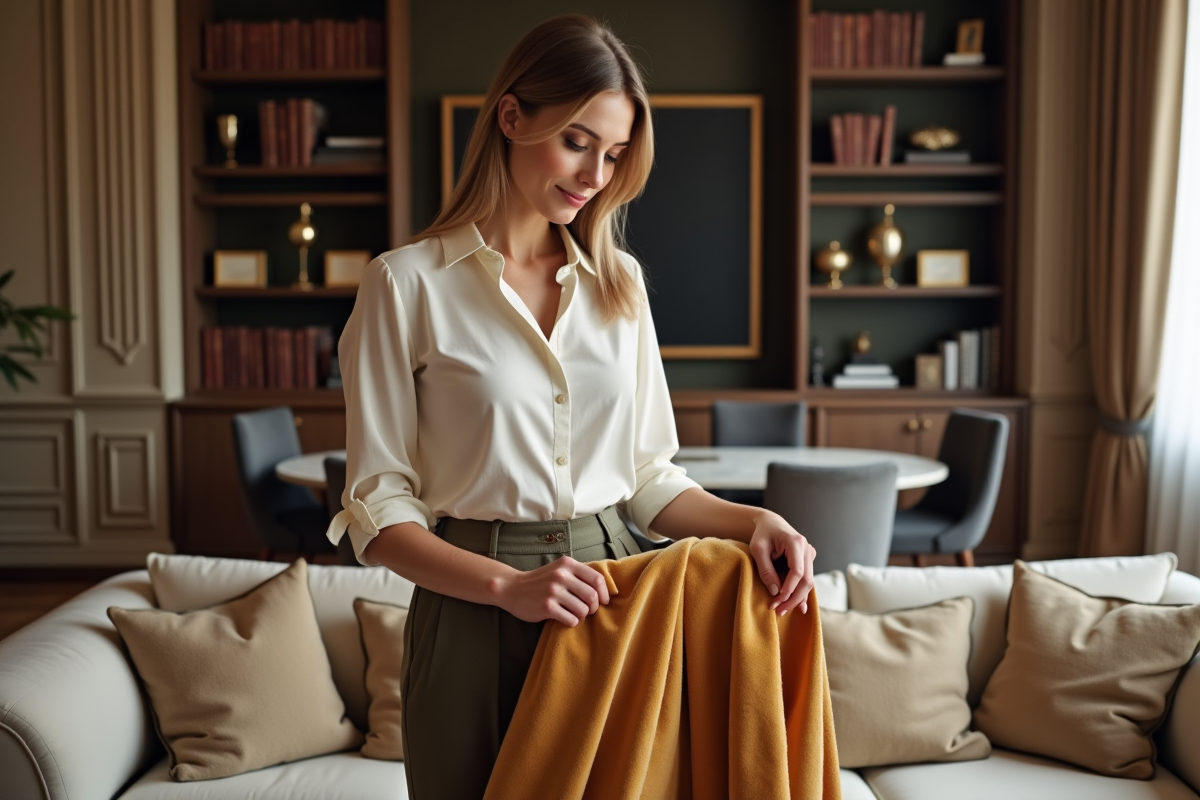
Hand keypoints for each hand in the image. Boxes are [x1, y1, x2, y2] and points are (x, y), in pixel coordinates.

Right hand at [494, 556, 610, 626]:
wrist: (511, 588)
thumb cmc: (540, 581)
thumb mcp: (559, 569)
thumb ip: (579, 575)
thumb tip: (606, 590)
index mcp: (567, 564)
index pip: (597, 579)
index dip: (604, 593)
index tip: (603, 601)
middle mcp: (561, 575)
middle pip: (592, 596)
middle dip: (594, 607)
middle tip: (588, 610)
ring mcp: (553, 591)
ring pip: (583, 610)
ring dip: (582, 615)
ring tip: (574, 613)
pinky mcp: (546, 606)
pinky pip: (571, 619)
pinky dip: (572, 621)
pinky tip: (564, 618)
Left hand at [746, 509, 816, 616]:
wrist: (770, 524)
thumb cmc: (762, 534)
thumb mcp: (757, 550)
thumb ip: (766, 570)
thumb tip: (775, 592)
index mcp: (796, 542)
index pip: (797, 571)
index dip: (789, 588)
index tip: (777, 599)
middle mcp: (807, 548)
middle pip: (806, 580)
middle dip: (793, 598)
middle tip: (779, 610)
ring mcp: (809, 555)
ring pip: (808, 582)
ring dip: (796, 598)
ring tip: (782, 610)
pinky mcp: (808, 561)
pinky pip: (806, 580)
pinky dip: (800, 593)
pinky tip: (799, 607)